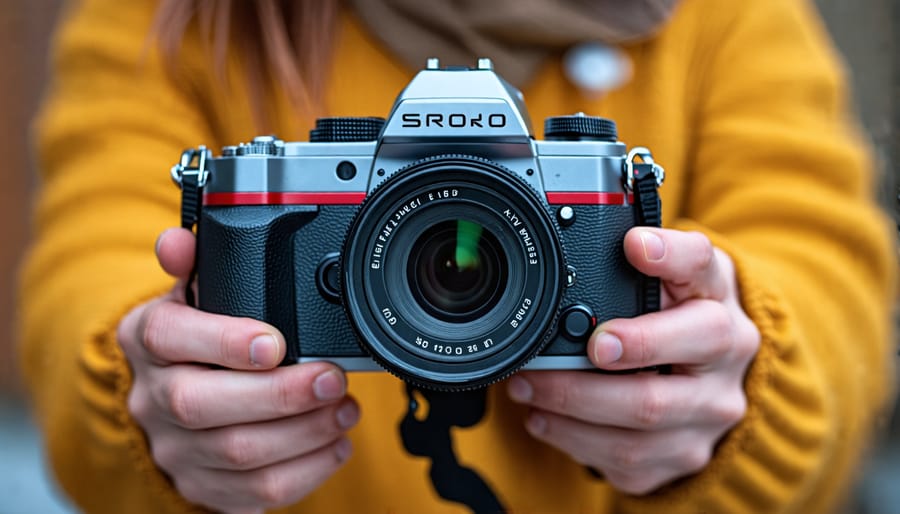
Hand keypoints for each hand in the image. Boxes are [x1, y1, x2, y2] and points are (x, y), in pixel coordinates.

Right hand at [117, 228, 358, 512]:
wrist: (168, 406)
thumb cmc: (192, 344)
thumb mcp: (189, 298)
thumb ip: (193, 265)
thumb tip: (179, 240)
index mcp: (147, 340)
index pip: (170, 337)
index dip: (223, 340)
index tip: (277, 341)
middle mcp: (152, 398)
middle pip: (204, 404)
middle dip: (281, 394)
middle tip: (333, 379)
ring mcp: (175, 449)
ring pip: (237, 453)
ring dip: (304, 433)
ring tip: (345, 408)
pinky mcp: (203, 487)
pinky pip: (255, 493)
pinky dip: (305, 471)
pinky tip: (335, 445)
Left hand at [507, 227, 759, 493]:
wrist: (720, 372)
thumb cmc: (685, 315)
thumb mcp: (679, 275)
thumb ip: (654, 253)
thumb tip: (622, 238)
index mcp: (720, 307)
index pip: (701, 272)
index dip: (668, 259)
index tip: (633, 247)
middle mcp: (725, 368)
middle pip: (663, 380)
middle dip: (598, 372)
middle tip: (556, 354)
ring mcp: (706, 421)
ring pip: (636, 430)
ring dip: (570, 409)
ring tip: (526, 387)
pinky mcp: (682, 458)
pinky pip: (625, 462)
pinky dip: (574, 440)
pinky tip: (544, 419)